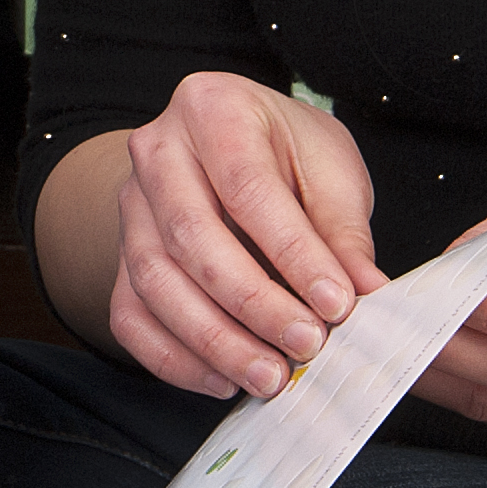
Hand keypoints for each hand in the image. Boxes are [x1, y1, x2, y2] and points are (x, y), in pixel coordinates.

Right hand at [109, 72, 383, 397]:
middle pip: (192, 237)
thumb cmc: (285, 150)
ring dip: (214, 340)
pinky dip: (173, 358)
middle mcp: (157, 151)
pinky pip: (130, 315)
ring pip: (156, 281)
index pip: (246, 188)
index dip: (292, 252)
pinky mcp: (120, 256)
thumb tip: (366, 293)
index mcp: (211, 107)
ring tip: (271, 377)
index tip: (338, 304)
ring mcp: (130, 206)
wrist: (230, 146)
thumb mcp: (328, 166)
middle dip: (253, 303)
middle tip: (307, 345)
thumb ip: (343, 228)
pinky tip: (223, 380)